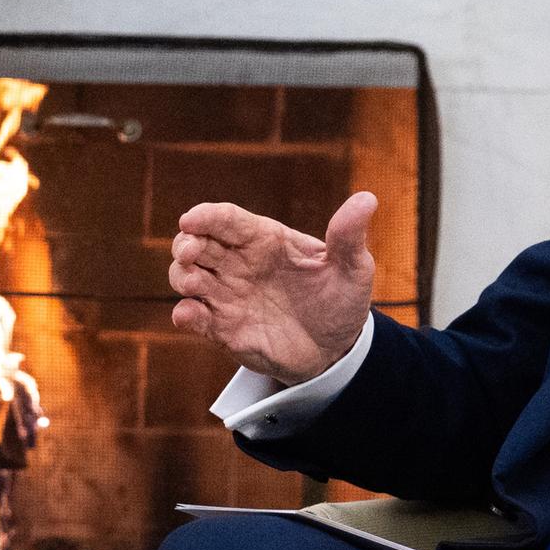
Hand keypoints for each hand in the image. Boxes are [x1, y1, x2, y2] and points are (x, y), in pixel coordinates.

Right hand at [169, 193, 378, 383]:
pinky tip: (189, 315)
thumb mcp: (354, 268)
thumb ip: (349, 236)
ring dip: (182, 276)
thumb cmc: (341, 301)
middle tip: (190, 251)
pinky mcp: (223, 328)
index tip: (192, 219)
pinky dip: (185, 315)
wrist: (336, 350)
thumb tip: (367, 199)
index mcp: (265, 239)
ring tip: (194, 283)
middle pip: (197, 243)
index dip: (206, 216)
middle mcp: (239, 263)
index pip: (227, 219)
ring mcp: (228, 295)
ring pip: (188, 277)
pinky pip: (194, 318)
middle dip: (186, 244)